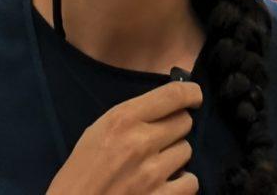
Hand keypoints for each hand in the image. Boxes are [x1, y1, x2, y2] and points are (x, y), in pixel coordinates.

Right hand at [45, 79, 202, 194]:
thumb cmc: (82, 170)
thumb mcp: (100, 129)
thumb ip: (132, 115)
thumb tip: (166, 106)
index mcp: (124, 118)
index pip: (173, 95)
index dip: (191, 93)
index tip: (194, 97)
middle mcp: (141, 142)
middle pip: (184, 122)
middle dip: (176, 127)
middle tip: (161, 138)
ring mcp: (152, 174)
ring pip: (187, 150)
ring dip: (176, 155)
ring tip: (158, 163)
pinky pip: (191, 182)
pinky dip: (183, 182)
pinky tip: (167, 183)